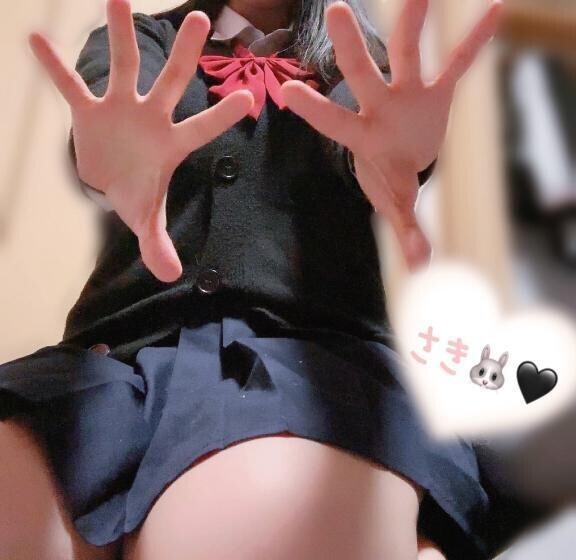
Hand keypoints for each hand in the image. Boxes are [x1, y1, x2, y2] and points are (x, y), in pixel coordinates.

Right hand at [28, 0, 253, 282]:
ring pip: (124, 65)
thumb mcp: (146, 219)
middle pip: (171, 82)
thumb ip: (158, 242)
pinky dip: (55, 68)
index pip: (202, 128)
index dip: (223, 115)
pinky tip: (35, 40)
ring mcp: (121, 109)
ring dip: (121, 34)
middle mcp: (151, 118)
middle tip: (202, 19)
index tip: (249, 97)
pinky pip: (72, 86)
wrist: (110, 181)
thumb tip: (170, 275)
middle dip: (185, 54)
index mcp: (172, 144)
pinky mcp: (90, 110)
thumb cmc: (136, 194)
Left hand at [280, 0, 501, 270]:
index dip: (313, 110)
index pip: (334, 123)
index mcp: (364, 137)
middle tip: (336, 8)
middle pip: (362, 76)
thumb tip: (422, 267)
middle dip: (351, 49)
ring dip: (414, 22)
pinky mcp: (437, 89)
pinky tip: (495, 11)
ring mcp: (408, 94)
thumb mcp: (396, 203)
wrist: (406, 156)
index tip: (285, 93)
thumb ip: (408, 231)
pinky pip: (457, 63)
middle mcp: (380, 108)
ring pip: (406, 52)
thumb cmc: (390, 177)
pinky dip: (474, 41)